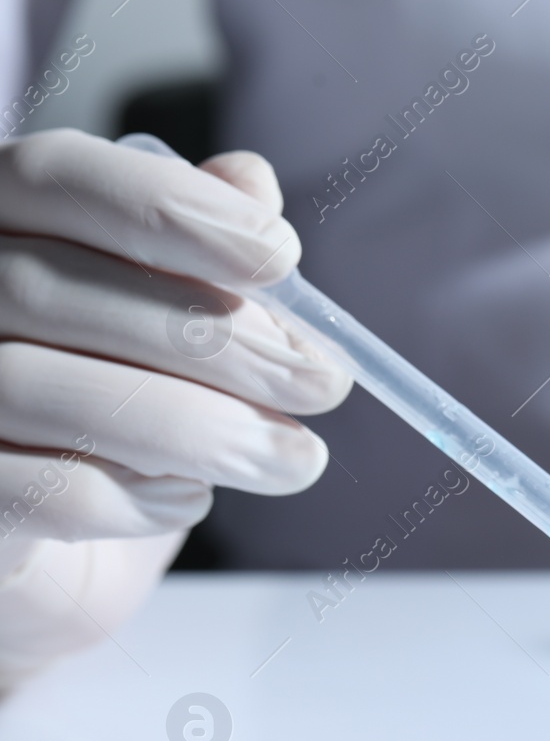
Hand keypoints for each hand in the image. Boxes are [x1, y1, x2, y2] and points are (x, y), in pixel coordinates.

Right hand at [0, 129, 349, 683]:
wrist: (35, 564)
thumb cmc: (100, 417)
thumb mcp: (158, 325)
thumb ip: (190, 248)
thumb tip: (251, 185)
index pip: (55, 177)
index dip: (169, 207)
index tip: (281, 258)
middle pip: (51, 290)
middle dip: (214, 339)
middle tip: (323, 383)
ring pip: (47, 393)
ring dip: (200, 427)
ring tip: (295, 458)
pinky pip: (41, 494)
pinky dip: (135, 498)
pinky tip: (189, 499)